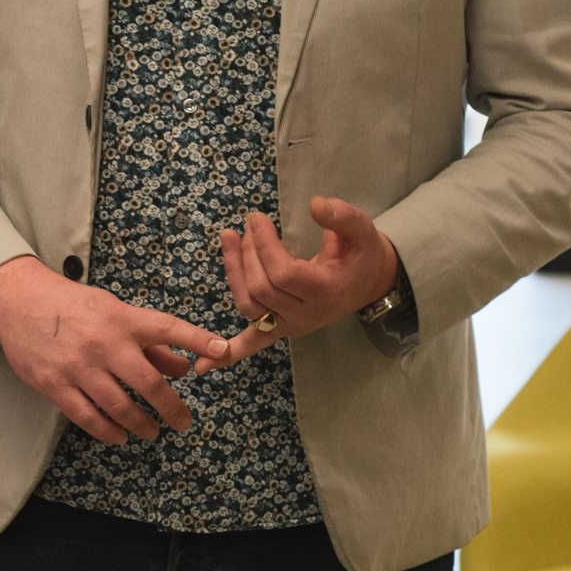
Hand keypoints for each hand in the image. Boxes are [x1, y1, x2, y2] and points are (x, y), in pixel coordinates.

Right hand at [0, 256, 225, 445]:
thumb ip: (149, 342)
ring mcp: (79, 366)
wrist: (19, 301)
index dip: (197, 339)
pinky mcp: (55, 384)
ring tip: (152, 431)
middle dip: (171, 408)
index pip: (168, 328)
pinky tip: (120, 435)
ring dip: (141, 424)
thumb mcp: (114, 312)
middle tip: (183, 422)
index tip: (223, 350)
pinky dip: (108, 430)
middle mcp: (104, 343)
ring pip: (119, 406)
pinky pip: (87, 416)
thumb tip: (183, 368)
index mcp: (123, 319)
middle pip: (148, 382)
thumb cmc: (73, 306)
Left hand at [197, 196, 398, 374]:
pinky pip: (253, 344)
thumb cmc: (362, 254)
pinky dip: (229, 353)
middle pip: (262, 288)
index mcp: (326, 291)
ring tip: (229, 241)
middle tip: (245, 226)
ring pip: (250, 307)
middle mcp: (307, 315)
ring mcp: (292, 325)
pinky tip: (201, 365)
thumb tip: (316, 204)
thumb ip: (343, 217)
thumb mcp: (363, 230)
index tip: (256, 218)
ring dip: (233, 274)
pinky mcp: (281, 330)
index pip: (283, 273)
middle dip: (248, 253)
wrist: (368, 283)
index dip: (264, 244)